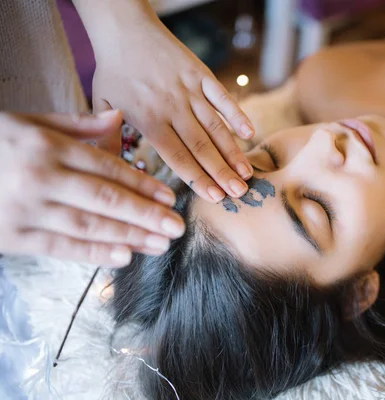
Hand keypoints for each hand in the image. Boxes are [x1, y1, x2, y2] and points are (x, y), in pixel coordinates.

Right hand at [0, 111, 184, 266]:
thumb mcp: (26, 121)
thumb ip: (74, 124)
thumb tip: (116, 119)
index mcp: (45, 146)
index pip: (106, 167)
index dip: (142, 184)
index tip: (168, 197)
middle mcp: (40, 177)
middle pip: (105, 198)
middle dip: (146, 214)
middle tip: (177, 226)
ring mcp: (25, 209)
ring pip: (89, 224)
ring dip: (130, 236)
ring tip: (161, 243)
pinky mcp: (11, 237)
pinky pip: (61, 246)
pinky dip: (94, 252)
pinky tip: (124, 256)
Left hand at [87, 4, 254, 202]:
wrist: (124, 27)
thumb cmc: (113, 70)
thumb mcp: (102, 104)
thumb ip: (107, 139)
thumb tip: (111, 172)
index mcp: (149, 119)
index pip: (177, 157)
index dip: (197, 179)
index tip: (214, 198)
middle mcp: (173, 107)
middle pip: (202, 146)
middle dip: (221, 173)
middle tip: (239, 194)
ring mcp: (190, 90)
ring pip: (216, 126)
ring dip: (232, 151)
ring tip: (247, 174)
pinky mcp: (201, 74)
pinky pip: (222, 97)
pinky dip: (237, 114)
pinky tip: (250, 133)